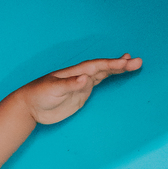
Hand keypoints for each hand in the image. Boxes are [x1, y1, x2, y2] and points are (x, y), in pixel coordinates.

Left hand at [21, 54, 141, 125]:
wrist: (29, 107)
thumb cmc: (38, 95)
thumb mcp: (52, 90)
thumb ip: (69, 85)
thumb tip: (86, 78)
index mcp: (74, 72)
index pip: (97, 66)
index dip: (112, 64)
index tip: (127, 63)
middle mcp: (80, 76)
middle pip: (103, 68)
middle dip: (120, 65)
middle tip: (138, 62)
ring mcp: (81, 85)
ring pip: (103, 74)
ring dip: (117, 70)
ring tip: (132, 64)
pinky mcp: (81, 95)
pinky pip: (98, 84)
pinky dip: (109, 79)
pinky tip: (117, 75)